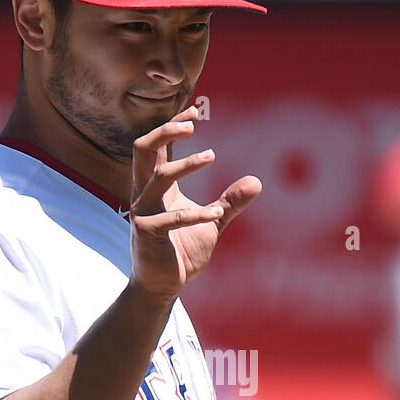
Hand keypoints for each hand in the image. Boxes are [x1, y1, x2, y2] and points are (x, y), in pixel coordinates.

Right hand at [128, 105, 260, 303]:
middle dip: (164, 131)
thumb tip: (257, 181)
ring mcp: (142, 213)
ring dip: (186, 164)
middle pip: (142, 148)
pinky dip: (197, 213)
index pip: (157, 147)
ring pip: (158, 176)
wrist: (163, 287)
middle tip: (192, 123)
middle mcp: (144, 194)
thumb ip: (230, 201)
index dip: (172, 127)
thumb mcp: (213, 222)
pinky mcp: (147, 234)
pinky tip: (217, 212)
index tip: (195, 112)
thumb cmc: (182, 251)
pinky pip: (171, 218)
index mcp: (156, 187)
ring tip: (211, 156)